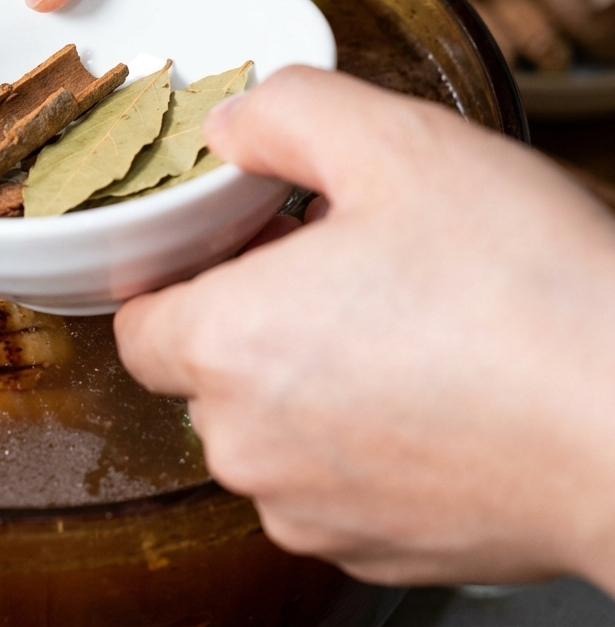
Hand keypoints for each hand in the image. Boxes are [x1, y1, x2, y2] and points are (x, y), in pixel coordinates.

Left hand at [114, 67, 614, 591]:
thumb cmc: (527, 291)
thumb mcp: (399, 145)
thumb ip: (285, 115)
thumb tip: (230, 128)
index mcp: (226, 344)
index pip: (140, 320)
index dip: (185, 276)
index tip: (242, 253)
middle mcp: (247, 445)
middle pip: (205, 374)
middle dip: (253, 322)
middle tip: (343, 275)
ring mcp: (309, 512)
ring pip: (269, 432)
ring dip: (309, 385)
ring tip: (402, 334)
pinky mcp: (373, 552)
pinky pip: (331, 485)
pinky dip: (361, 445)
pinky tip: (434, 401)